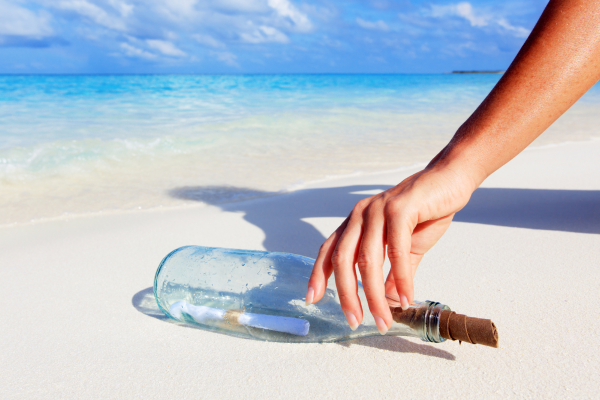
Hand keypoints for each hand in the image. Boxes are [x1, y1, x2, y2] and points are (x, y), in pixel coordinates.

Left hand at [305, 163, 477, 333]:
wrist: (450, 180)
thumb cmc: (425, 212)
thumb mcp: (405, 247)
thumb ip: (393, 272)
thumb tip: (387, 299)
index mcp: (356, 222)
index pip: (329, 250)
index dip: (318, 274)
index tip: (311, 299)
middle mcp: (360, 214)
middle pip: (342, 258)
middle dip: (346, 293)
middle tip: (354, 320)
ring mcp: (378, 210)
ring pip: (367, 259)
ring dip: (374, 294)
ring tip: (383, 318)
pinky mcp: (400, 209)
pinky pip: (395, 250)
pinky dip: (401, 278)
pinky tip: (406, 297)